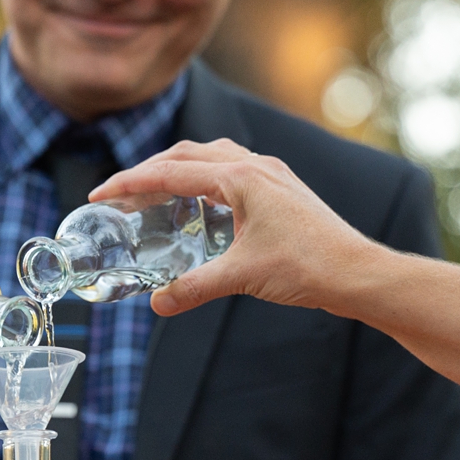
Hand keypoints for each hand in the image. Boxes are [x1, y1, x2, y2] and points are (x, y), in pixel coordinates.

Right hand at [90, 140, 376, 317]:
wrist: (359, 273)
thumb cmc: (309, 267)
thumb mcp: (242, 277)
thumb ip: (194, 288)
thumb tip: (158, 304)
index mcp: (241, 177)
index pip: (171, 171)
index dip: (129, 183)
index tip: (100, 195)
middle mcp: (255, 166)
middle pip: (187, 154)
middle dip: (148, 171)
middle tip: (119, 196)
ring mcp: (271, 175)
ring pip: (212, 157)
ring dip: (178, 169)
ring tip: (154, 193)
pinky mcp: (281, 190)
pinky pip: (232, 170)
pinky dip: (205, 179)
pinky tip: (201, 205)